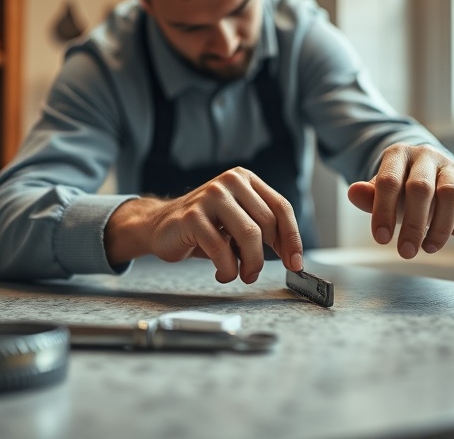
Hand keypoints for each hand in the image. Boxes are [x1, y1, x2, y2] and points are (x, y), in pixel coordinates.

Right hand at [104, 167, 303, 283]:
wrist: (158, 225)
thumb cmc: (203, 227)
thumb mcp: (237, 222)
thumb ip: (262, 230)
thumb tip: (291, 255)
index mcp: (245, 179)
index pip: (281, 208)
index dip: (292, 238)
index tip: (295, 263)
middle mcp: (230, 182)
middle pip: (267, 224)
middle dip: (266, 256)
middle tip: (255, 273)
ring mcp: (210, 196)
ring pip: (250, 235)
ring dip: (250, 264)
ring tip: (242, 275)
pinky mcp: (192, 216)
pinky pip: (222, 249)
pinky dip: (227, 269)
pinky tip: (222, 273)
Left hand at [347, 145, 453, 258]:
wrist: (418, 171)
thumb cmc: (398, 187)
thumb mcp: (378, 191)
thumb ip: (368, 196)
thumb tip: (354, 192)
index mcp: (398, 155)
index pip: (389, 181)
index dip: (384, 211)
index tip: (381, 238)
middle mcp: (425, 156)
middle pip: (421, 188)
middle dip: (413, 224)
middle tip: (406, 251)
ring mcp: (448, 165)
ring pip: (451, 193)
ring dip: (442, 226)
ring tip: (429, 247)